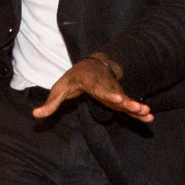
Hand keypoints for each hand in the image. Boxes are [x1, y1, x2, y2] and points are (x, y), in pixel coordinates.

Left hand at [34, 54, 150, 121]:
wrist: (92, 66)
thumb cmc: (73, 79)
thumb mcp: (60, 88)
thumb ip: (51, 103)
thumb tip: (36, 115)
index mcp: (92, 83)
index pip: (101, 89)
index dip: (110, 94)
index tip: (117, 99)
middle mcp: (106, 87)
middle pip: (118, 95)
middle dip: (127, 101)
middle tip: (135, 107)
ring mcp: (114, 93)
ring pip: (127, 101)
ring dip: (137, 107)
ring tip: (148, 113)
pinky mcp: (119, 100)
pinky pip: (130, 107)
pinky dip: (139, 112)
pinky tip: (149, 118)